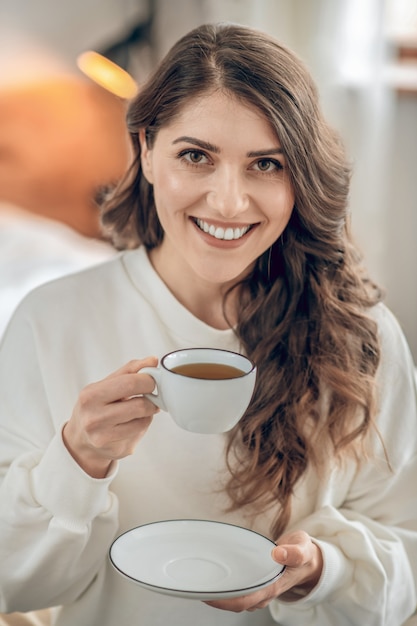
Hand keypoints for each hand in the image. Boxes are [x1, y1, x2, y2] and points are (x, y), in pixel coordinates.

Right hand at [62, 357, 158, 477]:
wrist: (80, 439)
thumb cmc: (95, 406)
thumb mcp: (106, 384)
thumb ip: (129, 370)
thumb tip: (153, 361)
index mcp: (91, 396)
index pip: (130, 383)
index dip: (148, 380)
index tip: (152, 379)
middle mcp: (94, 418)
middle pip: (139, 405)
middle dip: (152, 398)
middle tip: (153, 394)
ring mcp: (104, 437)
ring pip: (143, 420)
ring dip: (148, 412)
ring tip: (142, 408)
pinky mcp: (116, 450)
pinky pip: (141, 432)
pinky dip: (143, 424)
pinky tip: (134, 421)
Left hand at [204, 530, 322, 612]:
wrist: (309, 561)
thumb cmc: (303, 554)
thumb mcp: (303, 549)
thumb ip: (294, 552)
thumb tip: (277, 554)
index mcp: (272, 587)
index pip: (244, 600)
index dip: (224, 601)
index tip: (207, 596)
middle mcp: (264, 592)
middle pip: (235, 603)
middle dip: (215, 599)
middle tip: (195, 587)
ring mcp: (260, 589)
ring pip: (235, 598)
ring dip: (219, 593)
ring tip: (201, 582)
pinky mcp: (256, 583)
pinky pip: (238, 590)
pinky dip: (226, 586)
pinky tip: (215, 576)